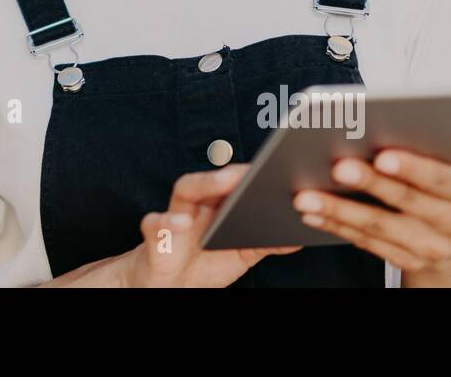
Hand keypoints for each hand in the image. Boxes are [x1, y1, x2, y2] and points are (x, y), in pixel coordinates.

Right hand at [118, 164, 299, 286]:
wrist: (169, 285)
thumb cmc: (203, 262)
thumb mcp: (239, 255)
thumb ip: (263, 244)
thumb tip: (296, 237)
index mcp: (217, 205)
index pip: (234, 182)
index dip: (252, 173)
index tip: (276, 165)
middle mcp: (196, 204)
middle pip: (213, 178)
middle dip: (233, 173)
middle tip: (254, 170)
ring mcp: (174, 216)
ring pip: (185, 189)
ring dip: (204, 183)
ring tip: (225, 182)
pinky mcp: (154, 236)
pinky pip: (156, 224)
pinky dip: (168, 222)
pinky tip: (183, 223)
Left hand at [291, 145, 450, 274]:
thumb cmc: (448, 178)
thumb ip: (435, 132)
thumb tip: (403, 109)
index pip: (440, 178)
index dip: (412, 168)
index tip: (382, 155)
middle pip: (406, 202)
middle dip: (368, 183)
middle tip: (336, 167)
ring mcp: (432, 249)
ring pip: (381, 228)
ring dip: (340, 211)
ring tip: (306, 196)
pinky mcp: (408, 261)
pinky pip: (368, 244)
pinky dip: (337, 227)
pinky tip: (312, 214)